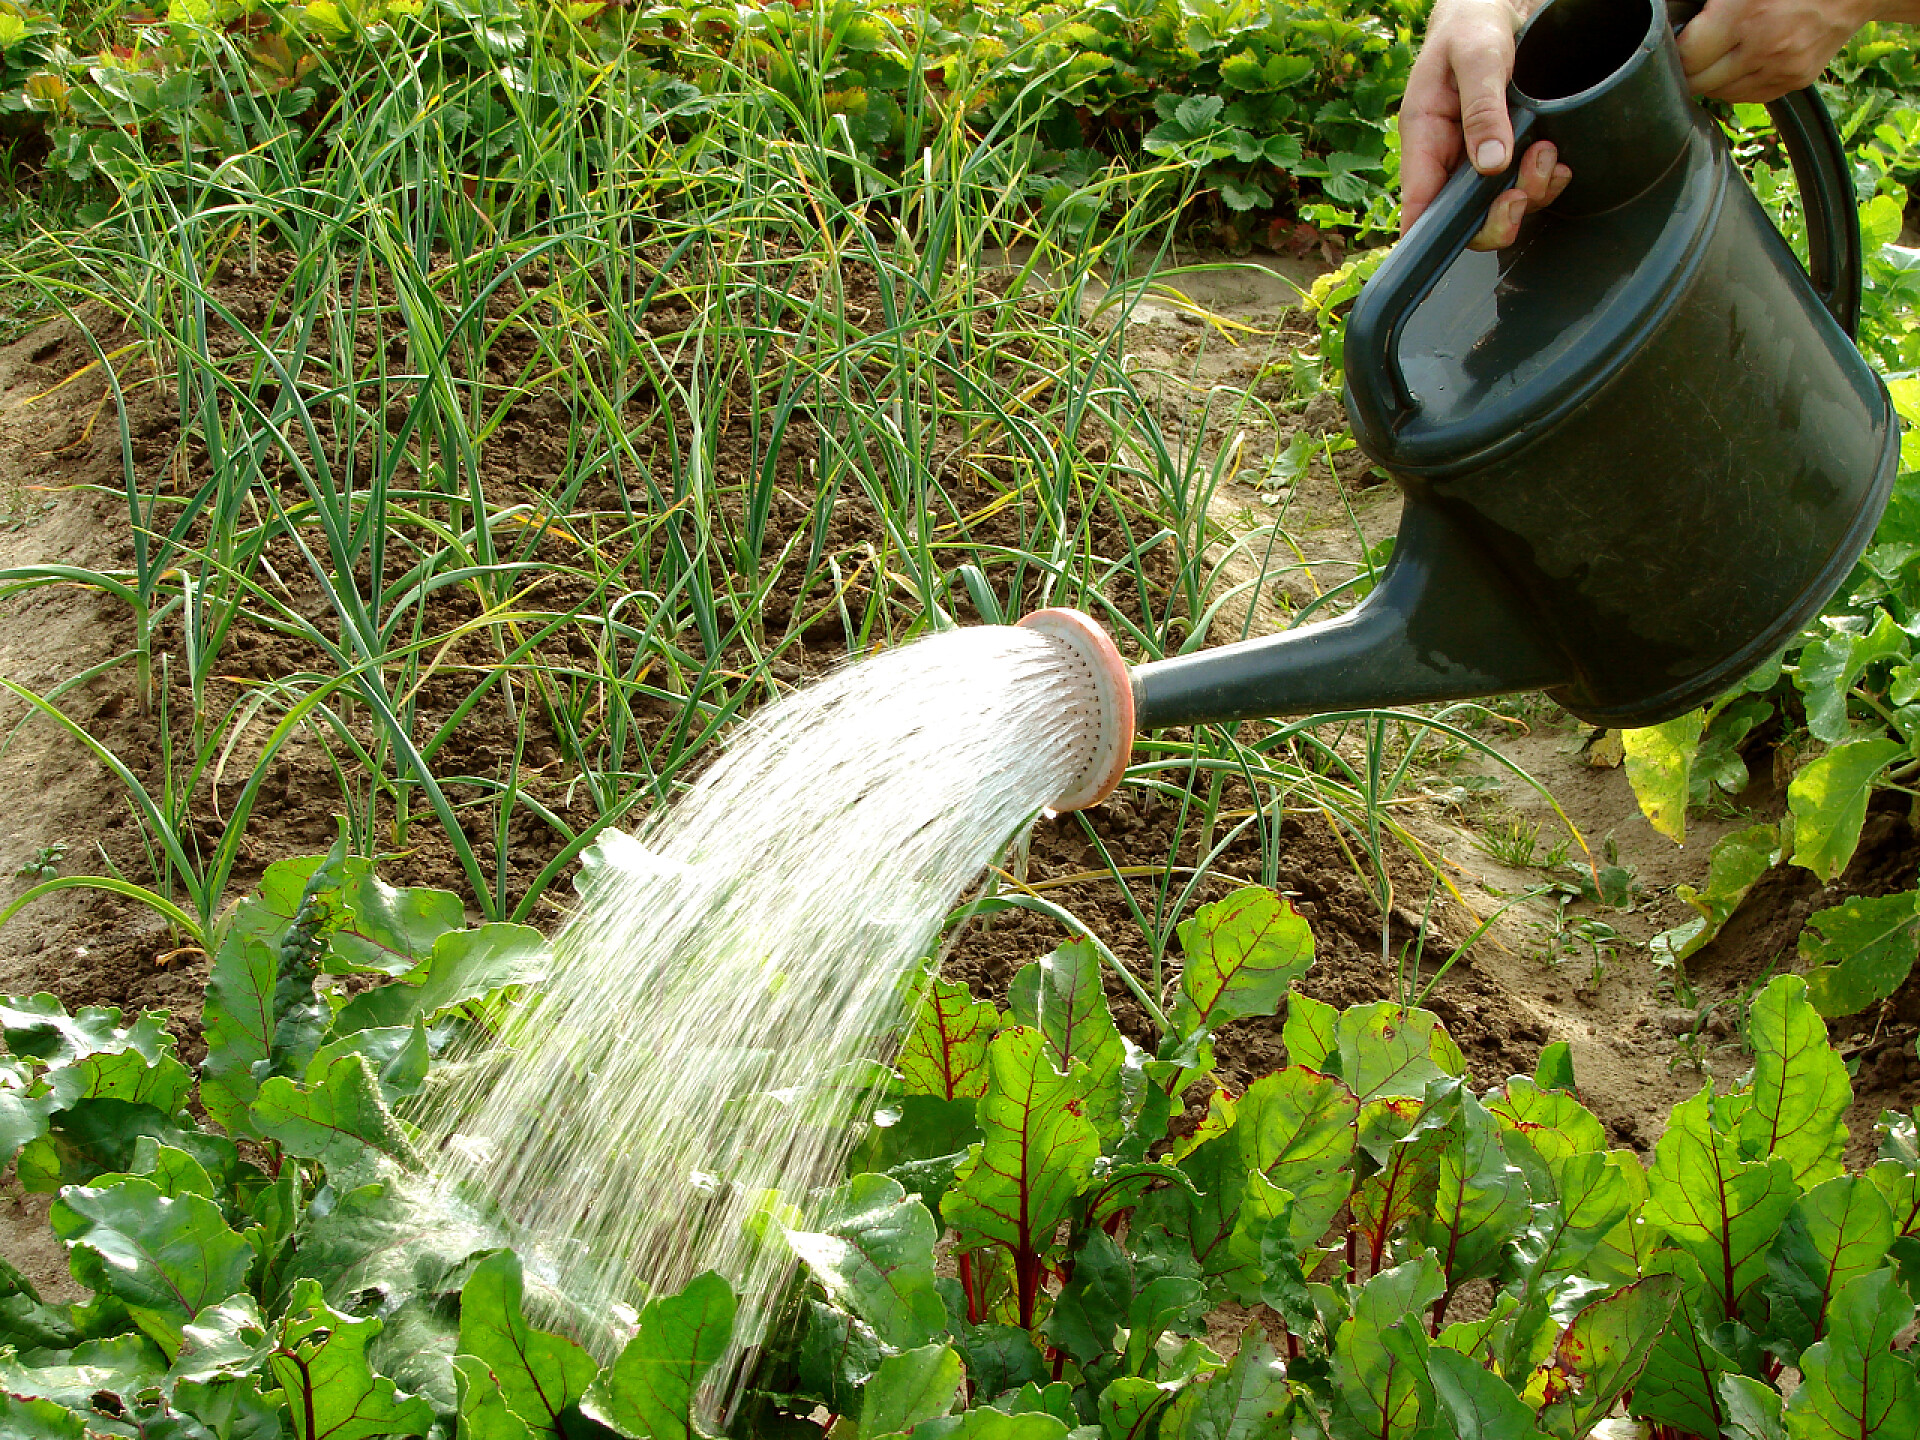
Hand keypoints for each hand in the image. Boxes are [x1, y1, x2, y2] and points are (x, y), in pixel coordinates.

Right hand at [1399, 0, 1571, 248]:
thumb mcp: (1478, 56)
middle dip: (1499, 216)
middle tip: (1526, 190)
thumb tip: (1490, 165)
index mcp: (1424, 136)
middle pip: (1461, 219)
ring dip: (1531, 192)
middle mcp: (1447, 156)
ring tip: (1548, 154)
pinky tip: (1556, 161)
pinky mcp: (1504, 152)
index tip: (1459, 243)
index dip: (1430, 238)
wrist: (1495, 3)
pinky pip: (1522, 187)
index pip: (1418, 205)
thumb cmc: (1473, 23)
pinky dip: (1544, 183)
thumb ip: (1483, 108)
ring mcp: (1475, 157)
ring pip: (1496, 207)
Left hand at [1677, 0, 1884, 101]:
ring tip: (1721, 52)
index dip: (1677, 49)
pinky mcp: (1794, 81)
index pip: (1687, 56)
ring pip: (1719, 93)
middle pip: (1698, 81)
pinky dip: (1736, 83)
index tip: (1680, 40)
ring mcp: (1781, 69)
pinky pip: (1745, 95)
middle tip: (1695, 50)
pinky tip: (1743, 61)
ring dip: (1712, 77)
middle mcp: (1764, 47)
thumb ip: (1711, 7)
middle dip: (1690, 68)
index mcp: (1746, 16)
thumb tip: (1679, 25)